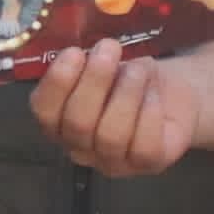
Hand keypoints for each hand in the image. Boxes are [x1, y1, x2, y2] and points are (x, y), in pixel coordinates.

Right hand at [29, 46, 202, 175]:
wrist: (169, 90)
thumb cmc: (127, 74)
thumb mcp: (104, 61)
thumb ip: (86, 60)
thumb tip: (87, 51)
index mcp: (59, 120)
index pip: (44, 111)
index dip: (57, 83)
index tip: (75, 52)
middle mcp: (80, 147)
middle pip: (78, 124)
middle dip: (95, 82)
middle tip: (110, 49)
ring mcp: (113, 161)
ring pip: (111, 136)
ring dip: (125, 94)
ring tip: (138, 69)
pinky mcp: (148, 164)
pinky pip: (144, 147)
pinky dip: (149, 114)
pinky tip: (153, 94)